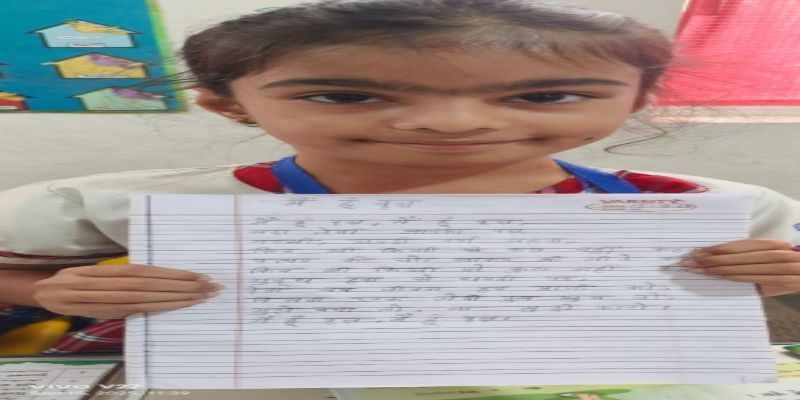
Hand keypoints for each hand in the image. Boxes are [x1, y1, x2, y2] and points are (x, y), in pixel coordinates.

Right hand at [33, 264, 223, 317]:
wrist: (43, 293)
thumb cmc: (75, 278)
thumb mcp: (96, 268)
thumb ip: (122, 272)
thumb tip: (158, 273)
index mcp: (107, 269)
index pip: (147, 271)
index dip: (173, 274)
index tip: (198, 275)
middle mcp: (107, 283)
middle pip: (150, 285)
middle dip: (182, 286)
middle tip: (209, 287)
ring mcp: (104, 301)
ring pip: (145, 300)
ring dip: (175, 299)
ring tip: (200, 297)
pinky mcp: (104, 314)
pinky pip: (134, 312)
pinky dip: (155, 310)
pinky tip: (175, 307)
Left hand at [680, 239, 799, 296]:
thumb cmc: (782, 264)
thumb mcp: (769, 254)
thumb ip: (749, 254)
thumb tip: (717, 255)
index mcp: (774, 244)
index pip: (742, 245)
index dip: (721, 248)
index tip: (701, 251)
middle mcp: (780, 254)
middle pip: (740, 257)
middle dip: (714, 259)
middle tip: (692, 262)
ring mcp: (783, 270)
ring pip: (744, 269)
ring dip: (719, 270)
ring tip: (700, 270)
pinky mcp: (783, 284)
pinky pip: (752, 280)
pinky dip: (734, 278)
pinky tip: (718, 277)